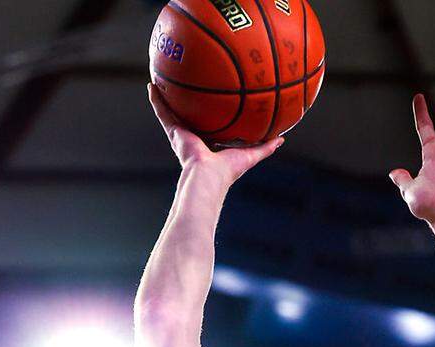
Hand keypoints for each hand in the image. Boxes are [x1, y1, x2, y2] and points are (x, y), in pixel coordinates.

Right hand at [148, 84, 282, 185]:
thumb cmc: (228, 171)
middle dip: (187, 105)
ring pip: (172, 113)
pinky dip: (156, 100)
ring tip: (162, 81)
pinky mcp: (174, 132)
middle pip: (189, 117)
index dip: (209, 118)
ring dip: (167, 99)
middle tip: (185, 89)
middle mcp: (193, 139)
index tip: (210, 106)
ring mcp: (182, 135)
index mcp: (209, 145)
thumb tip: (282, 139)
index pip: (209, 128)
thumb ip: (265, 147)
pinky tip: (152, 85)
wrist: (208, 177)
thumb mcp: (251, 155)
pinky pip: (163, 112)